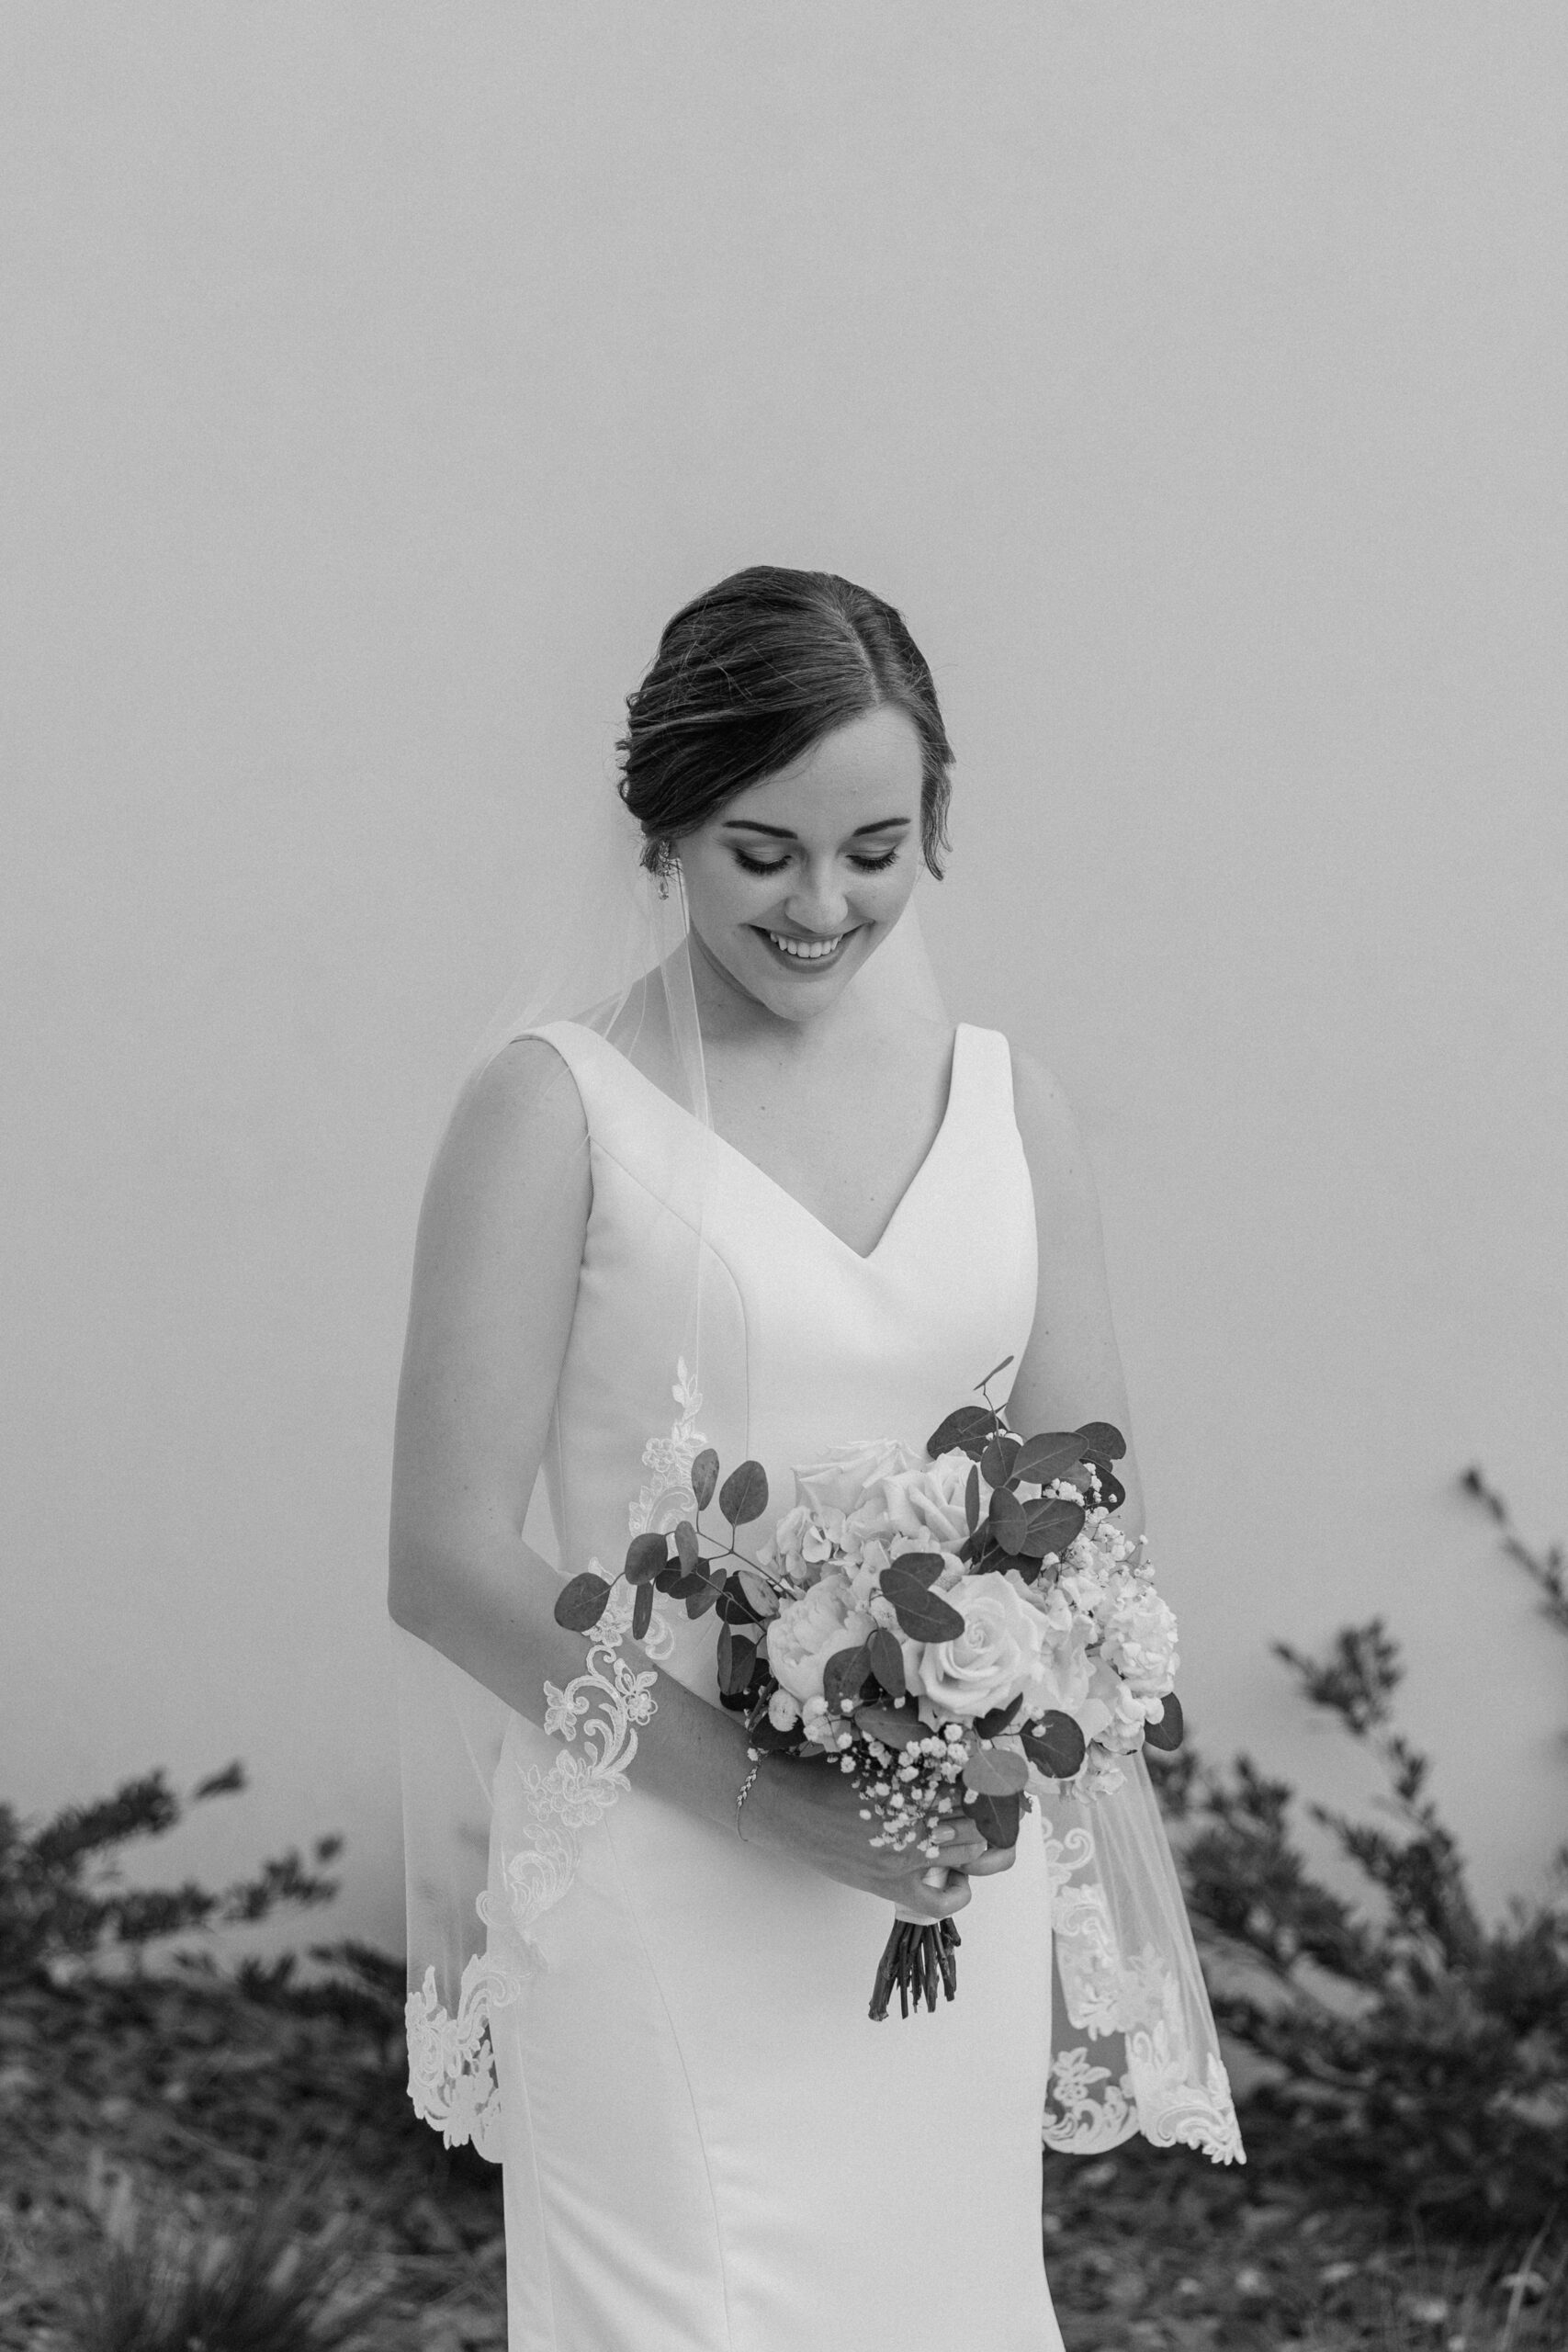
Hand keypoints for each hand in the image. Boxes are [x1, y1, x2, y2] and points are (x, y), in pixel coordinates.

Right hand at [742, 1755, 996, 1919]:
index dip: (987, 1781)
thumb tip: (949, 1759)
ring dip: (976, 1839)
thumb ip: (912, 1762)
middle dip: (988, 1811)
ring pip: (966, 1852)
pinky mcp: (890, 1884)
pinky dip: (958, 1893)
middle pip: (975, 1818)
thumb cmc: (824, 1776)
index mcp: (910, 1785)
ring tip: (978, 1829)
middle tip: (993, 1804)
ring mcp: (904, 1857)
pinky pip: (938, 1901)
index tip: (994, 1778)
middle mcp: (912, 1822)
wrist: (785, 1808)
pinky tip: (959, 1876)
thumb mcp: (874, 1758)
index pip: (970, 1785)